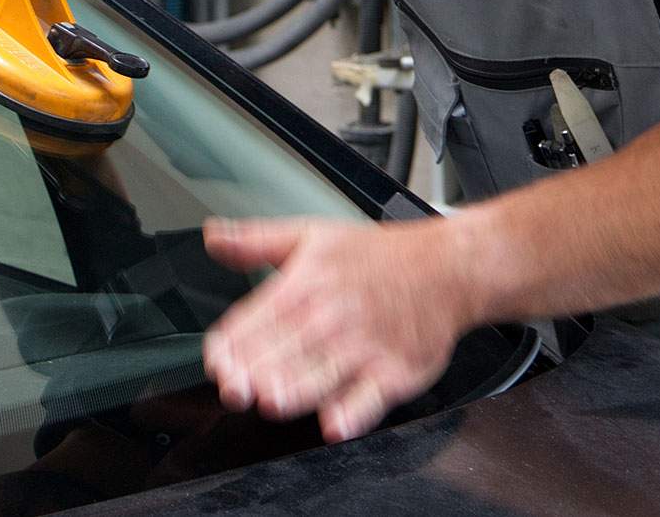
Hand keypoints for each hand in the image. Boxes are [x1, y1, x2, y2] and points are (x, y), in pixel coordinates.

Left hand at [201, 215, 465, 442]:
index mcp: (306, 284)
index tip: (216, 361)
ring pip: (323, 374)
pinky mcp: (396, 372)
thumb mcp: (310, 235)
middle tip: (234, 389)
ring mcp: (366, 347)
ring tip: (272, 400)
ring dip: (297, 388)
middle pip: (287, 349)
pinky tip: (335, 423)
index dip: (233, 343)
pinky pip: (372, 397)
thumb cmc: (376, 256)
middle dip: (257, 371)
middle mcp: (333, 316)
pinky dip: (354, 412)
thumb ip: (254, 242)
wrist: (447, 268)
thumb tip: (212, 237)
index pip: (259, 317)